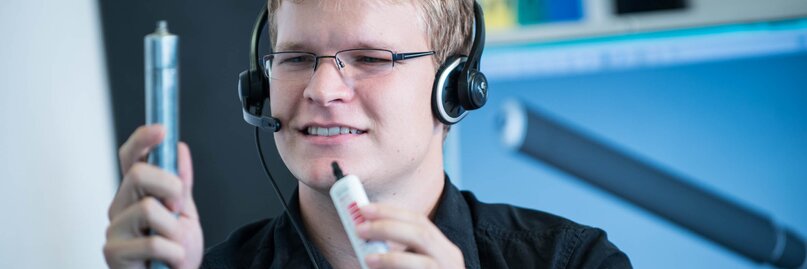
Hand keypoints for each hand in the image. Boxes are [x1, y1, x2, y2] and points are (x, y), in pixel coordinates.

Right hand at [103, 125, 202, 268]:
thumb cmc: (176, 253)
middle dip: (170, 186)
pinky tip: (169, 261)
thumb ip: (181, 185)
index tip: (161, 129)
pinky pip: (153, 242)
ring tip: (173, 245)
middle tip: (177, 208)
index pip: (132, 158)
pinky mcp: (113, 252)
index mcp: (136, 194)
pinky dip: (173, 253)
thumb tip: (178, 148)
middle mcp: (120, 207)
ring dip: (174, 229)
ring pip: (148, 209)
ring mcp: (115, 229)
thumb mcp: (185, 214)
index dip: (143, 140)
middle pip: (138, 174)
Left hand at [356, 204, 463, 268]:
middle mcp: (449, 260)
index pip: (419, 222)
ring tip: (367, 257)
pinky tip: (376, 266)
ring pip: (424, 261)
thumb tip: (364, 235)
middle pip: (421, 233)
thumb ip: (395, 254)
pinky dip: (397, 268)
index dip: (391, 212)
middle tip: (360, 228)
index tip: (364, 209)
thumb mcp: (412, 264)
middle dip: (388, 226)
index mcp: (442, 249)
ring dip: (393, 256)